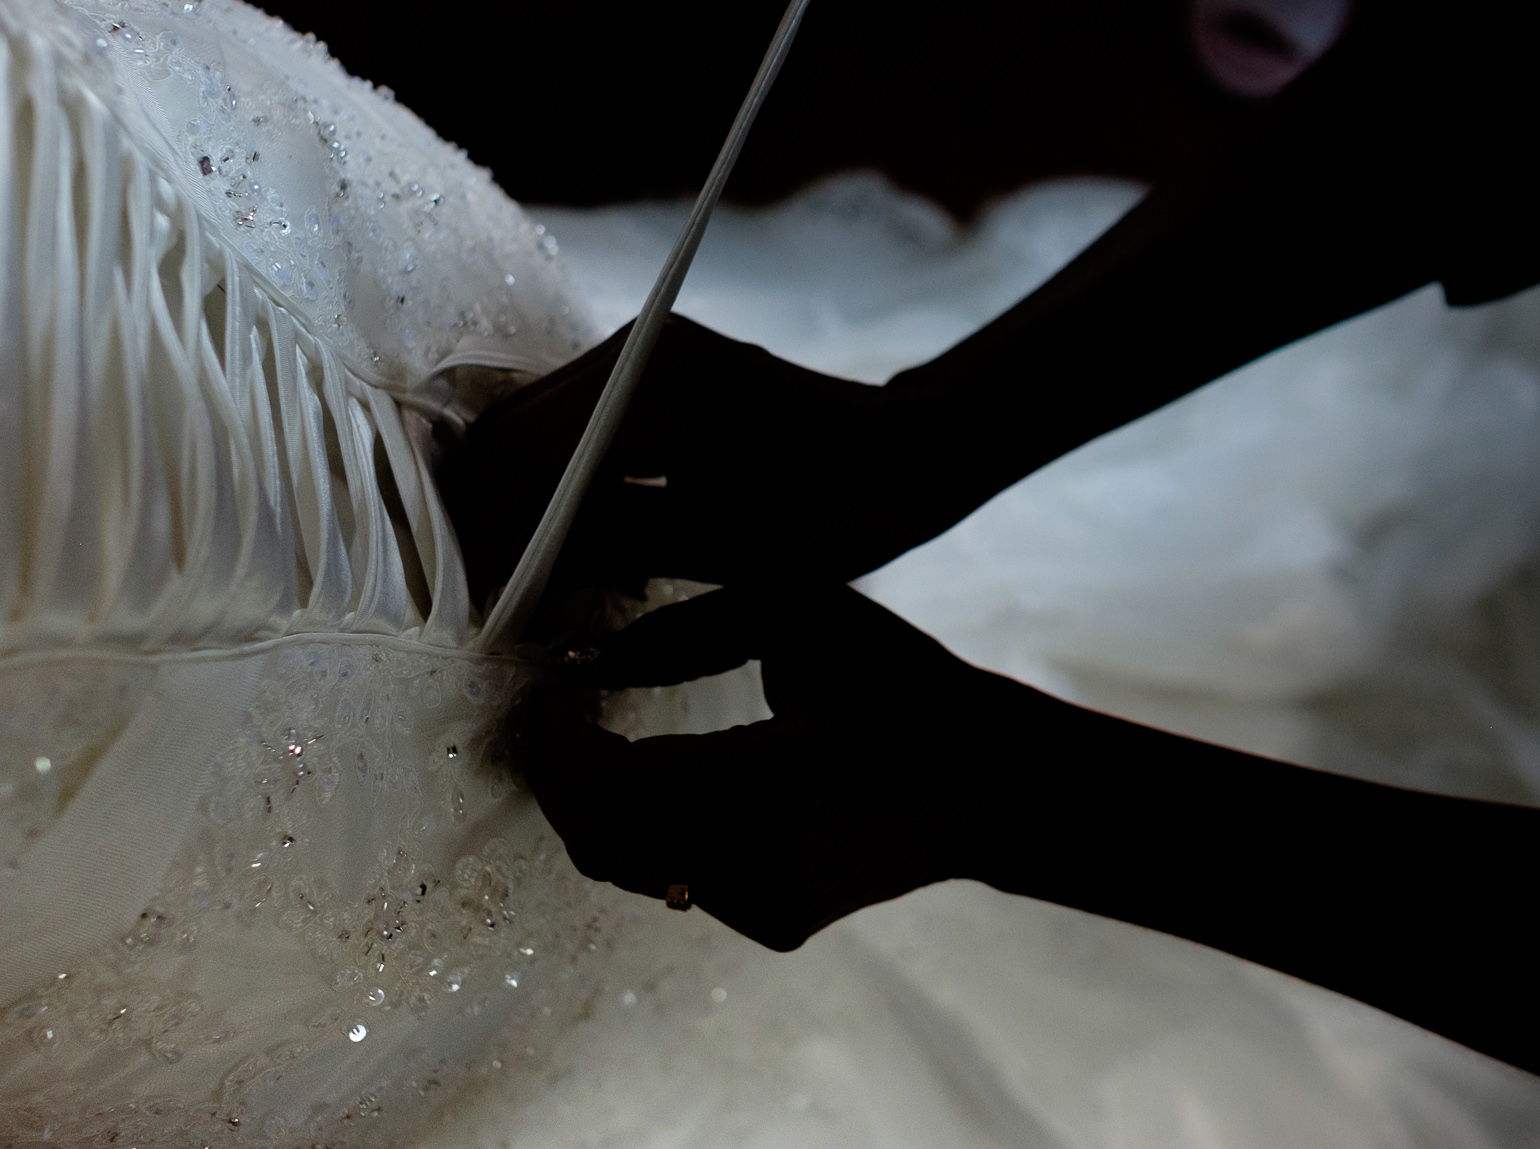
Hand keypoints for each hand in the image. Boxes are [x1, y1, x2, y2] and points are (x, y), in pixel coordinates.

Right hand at [444, 317, 956, 602]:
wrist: (908, 457)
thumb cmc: (840, 515)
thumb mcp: (727, 552)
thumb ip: (618, 555)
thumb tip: (521, 578)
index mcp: (662, 383)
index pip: (533, 458)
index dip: (498, 537)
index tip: (484, 607)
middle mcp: (643, 348)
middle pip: (517, 433)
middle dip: (492, 520)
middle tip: (483, 603)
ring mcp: (647, 350)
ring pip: (536, 427)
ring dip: (520, 503)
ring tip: (516, 585)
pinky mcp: (656, 368)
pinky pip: (575, 424)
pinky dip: (557, 483)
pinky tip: (568, 549)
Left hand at [519, 584, 1034, 950]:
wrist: (995, 785)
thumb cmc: (911, 686)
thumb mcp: (814, 614)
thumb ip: (701, 625)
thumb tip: (605, 654)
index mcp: (775, 783)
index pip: (617, 782)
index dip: (560, 741)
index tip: (547, 690)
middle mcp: (761, 863)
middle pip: (602, 836)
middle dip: (556, 775)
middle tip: (544, 714)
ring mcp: (766, 907)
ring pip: (629, 868)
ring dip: (591, 807)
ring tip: (582, 741)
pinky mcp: (774, 926)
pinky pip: (673, 882)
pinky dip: (643, 833)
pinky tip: (650, 781)